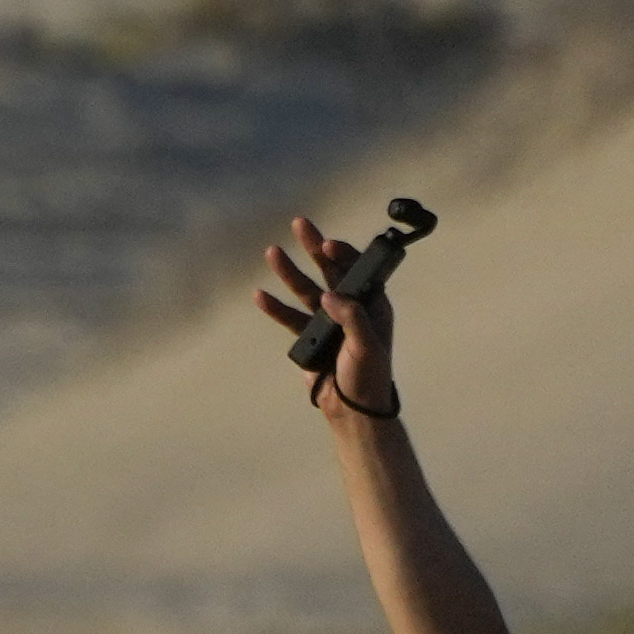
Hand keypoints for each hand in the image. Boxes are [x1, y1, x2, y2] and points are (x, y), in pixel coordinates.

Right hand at [256, 213, 400, 422]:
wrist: (351, 409)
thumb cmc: (368, 377)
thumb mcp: (367, 346)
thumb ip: (351, 317)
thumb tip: (328, 295)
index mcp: (371, 306)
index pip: (357, 271)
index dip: (342, 254)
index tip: (327, 245)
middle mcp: (349, 308)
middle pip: (329, 272)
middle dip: (313, 248)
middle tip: (301, 224)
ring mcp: (327, 322)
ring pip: (305, 291)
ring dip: (290, 272)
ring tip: (273, 251)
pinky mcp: (309, 337)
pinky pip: (290, 318)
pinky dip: (275, 307)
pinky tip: (261, 295)